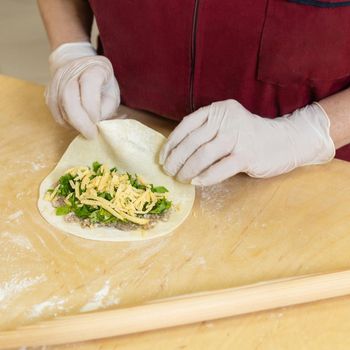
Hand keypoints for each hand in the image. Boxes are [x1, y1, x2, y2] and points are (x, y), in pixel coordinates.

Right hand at [45, 42, 119, 137]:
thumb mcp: (112, 95)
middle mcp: (72, 69)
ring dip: (73, 123)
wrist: (81, 68)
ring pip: (59, 105)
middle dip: (80, 121)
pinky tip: (75, 124)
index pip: (89, 85)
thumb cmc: (102, 85)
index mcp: (94, 67)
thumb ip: (106, 109)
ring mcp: (57, 79)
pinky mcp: (49, 91)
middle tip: (90, 134)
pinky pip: (54, 110)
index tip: (98, 123)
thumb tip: (97, 125)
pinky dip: (65, 121)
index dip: (92, 108)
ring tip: (85, 129)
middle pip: (68, 96)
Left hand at [159, 100, 334, 185]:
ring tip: (181, 179)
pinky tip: (197, 182)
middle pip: (192, 142)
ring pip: (202, 155)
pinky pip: (219, 169)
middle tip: (169, 172)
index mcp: (218, 110)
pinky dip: (205, 177)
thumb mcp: (226, 124)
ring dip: (187, 170)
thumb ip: (206, 132)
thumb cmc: (249, 136)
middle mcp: (226, 120)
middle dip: (176, 160)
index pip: (186, 125)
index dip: (171, 144)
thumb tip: (176, 152)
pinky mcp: (247, 155)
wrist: (284, 140)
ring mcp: (237, 137)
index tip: (162, 157)